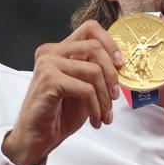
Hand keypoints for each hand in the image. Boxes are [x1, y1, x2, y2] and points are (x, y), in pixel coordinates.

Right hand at [2, 20, 123, 164]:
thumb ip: (99, 71)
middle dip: (112, 74)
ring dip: (105, 97)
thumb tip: (123, 64)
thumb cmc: (63, 112)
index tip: (121, 64)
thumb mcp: (86, 86)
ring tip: (104, 114)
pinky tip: (95, 120)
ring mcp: (48, 64)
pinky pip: (86, 89)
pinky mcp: (49, 81)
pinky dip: (96, 107)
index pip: (91, 28)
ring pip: (93, 70)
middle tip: (115, 96)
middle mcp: (52, 51)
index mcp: (62, 49)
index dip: (111, 43)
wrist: (40, 136)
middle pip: (95, 47)